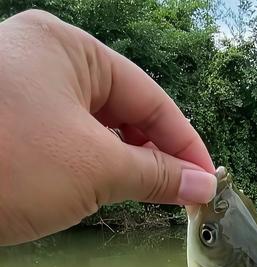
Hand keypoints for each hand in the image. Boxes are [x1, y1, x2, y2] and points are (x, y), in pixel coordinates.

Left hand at [0, 10, 215, 244]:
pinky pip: (70, 144)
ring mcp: (24, 94)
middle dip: (157, 154)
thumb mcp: (96, 168)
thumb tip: (202, 186)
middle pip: (124, 110)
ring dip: (128, 165)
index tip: (207, 179)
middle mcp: (45, 63)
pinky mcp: (11, 128)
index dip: (185, 142)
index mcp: (68, 50)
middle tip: (182, 193)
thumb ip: (156, 174)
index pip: (149, 96)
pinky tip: (110, 190)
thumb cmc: (10, 165)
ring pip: (98, 130)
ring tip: (151, 195)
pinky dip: (96, 169)